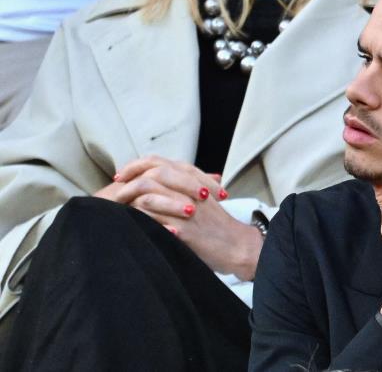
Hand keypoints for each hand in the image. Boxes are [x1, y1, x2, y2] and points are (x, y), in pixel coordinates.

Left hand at [94, 156, 261, 278]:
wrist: (238, 246)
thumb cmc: (219, 227)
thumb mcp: (204, 201)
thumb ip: (185, 190)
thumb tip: (156, 186)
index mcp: (194, 181)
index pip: (159, 162)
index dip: (136, 166)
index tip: (121, 176)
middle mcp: (190, 190)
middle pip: (152, 173)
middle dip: (128, 181)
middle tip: (114, 190)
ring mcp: (188, 209)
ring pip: (149, 194)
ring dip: (129, 201)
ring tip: (117, 208)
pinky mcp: (186, 229)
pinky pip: (155, 219)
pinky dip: (139, 219)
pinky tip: (130, 223)